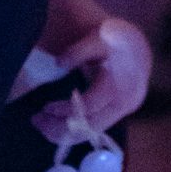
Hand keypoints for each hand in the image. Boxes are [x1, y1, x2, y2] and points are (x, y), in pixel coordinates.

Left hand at [36, 19, 151, 140]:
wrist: (135, 45)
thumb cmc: (114, 39)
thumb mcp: (97, 39)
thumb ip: (79, 50)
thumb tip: (60, 63)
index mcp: (123, 85)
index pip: (91, 106)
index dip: (66, 109)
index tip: (45, 107)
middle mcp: (127, 103)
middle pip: (91, 127)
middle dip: (60, 128)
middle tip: (35, 120)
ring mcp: (123, 112)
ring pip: (91, 133)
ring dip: (64, 133)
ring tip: (40, 123)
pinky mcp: (116, 115)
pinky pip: (93, 129)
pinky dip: (73, 130)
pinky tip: (54, 125)